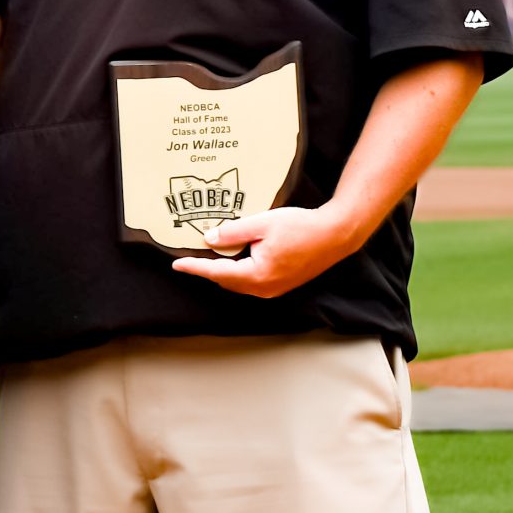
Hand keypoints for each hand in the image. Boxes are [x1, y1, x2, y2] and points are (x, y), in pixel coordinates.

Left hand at [170, 206, 356, 298]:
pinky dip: (238, 272)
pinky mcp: (283, 284)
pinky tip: (234, 258)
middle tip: (189, 257)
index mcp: (258, 274)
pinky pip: (252, 281)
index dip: (195, 268)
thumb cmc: (301, 227)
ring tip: (207, 257)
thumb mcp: (262, 223)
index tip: (177, 265)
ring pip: (239, 283)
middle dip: (207, 270)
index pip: (217, 272)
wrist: (336, 234)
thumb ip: (233, 232)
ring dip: (223, 271)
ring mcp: (275, 288)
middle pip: (226, 281)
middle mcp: (265, 288)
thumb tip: (209, 239)